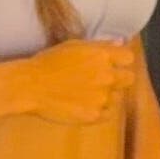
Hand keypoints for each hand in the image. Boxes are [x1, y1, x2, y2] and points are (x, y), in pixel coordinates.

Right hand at [18, 38, 136, 125]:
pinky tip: (84, 104)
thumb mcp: (75, 46)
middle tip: (101, 80)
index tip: (113, 64)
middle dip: (119, 79)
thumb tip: (121, 43)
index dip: (121, 61)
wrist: (30, 86)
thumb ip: (101, 46)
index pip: (129, 58)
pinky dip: (100, 110)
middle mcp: (107, 76)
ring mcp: (102, 97)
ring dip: (108, 95)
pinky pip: (109, 113)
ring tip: (86, 93)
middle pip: (129, 79)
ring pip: (118, 97)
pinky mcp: (95, 115)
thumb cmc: (49, 62)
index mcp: (102, 56)